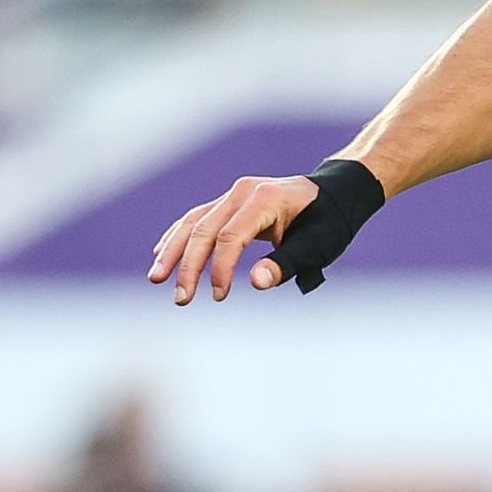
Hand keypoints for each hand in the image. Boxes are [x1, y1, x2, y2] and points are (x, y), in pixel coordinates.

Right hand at [149, 175, 319, 304]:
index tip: (219, 296)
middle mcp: (242, 193)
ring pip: (193, 223)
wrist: (334, 194)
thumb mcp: (316, 247)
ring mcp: (233, 195)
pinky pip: (197, 218)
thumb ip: (286, 264)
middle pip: (203, 230)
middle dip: (187, 266)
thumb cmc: (327, 224)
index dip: (220, 269)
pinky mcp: (229, 202)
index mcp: (264, 200)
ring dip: (173, 252)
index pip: (230, 237)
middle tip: (180, 299)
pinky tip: (162, 255)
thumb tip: (255, 282)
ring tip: (156, 279)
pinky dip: (179, 237)